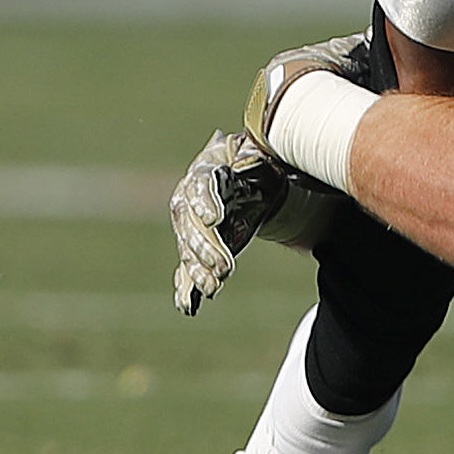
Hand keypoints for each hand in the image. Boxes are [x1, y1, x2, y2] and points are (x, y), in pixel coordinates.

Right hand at [169, 129, 334, 314]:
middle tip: (224, 268)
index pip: (202, 186)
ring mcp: (191, 228)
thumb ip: (262, 152)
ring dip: (199, 271)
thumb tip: (266, 148)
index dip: (206, 203)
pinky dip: (187, 288)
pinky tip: (190, 305)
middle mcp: (191, 201)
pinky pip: (187, 270)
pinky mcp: (196, 250)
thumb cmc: (256, 163)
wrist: (251, 182)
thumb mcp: (262, 153)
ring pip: (190, 251)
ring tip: (215, 287)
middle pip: (193, 226)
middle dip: (207, 248)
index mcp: (206, 171)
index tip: (215, 219)